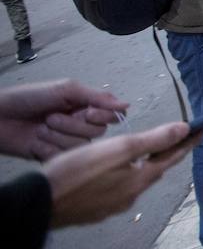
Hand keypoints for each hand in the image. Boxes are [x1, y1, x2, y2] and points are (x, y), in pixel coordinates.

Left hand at [0, 80, 127, 160]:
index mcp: (85, 107)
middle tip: (51, 117)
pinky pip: (63, 158)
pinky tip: (36, 143)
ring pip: (80, 146)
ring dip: (57, 136)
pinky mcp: (53, 157)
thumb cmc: (29, 98)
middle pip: (97, 133)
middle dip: (72, 125)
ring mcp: (66, 142)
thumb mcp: (66, 90)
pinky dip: (48, 149)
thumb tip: (127, 105)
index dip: (102, 116)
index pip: (111, 117)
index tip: (85, 112)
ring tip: (40, 129)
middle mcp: (79, 125)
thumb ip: (98, 97)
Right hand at [44, 121, 197, 227]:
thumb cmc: (79, 172)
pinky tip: (110, 172)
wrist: (40, 204)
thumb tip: (184, 130)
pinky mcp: (95, 211)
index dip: (188, 142)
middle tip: (173, 138)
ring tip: (141, 152)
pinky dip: (120, 177)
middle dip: (164, 154)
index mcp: (140, 180)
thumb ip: (153, 140)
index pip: (172, 157)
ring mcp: (112, 206)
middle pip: (154, 170)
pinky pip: (115, 190)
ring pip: (134, 181)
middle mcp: (130, 196)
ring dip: (141, 166)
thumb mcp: (120, 149)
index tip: (202, 130)